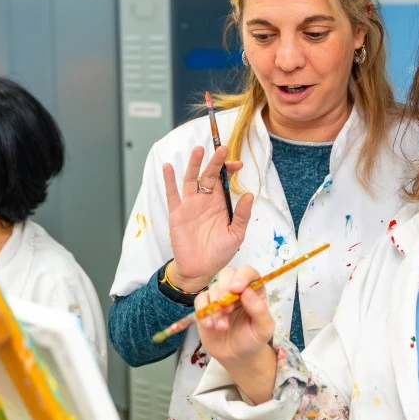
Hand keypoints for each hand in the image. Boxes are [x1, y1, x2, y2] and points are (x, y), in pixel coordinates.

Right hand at [163, 146, 254, 291]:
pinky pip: (172, 194)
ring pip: (191, 180)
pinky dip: (169, 180)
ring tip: (198, 150)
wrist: (200, 270)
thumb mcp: (236, 234)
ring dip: (194, 165)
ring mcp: (190, 205)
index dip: (230, 170)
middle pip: (209, 176)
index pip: (224, 181)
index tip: (238, 164)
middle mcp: (205, 200)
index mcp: (220, 204)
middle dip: (215, 162)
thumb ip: (242, 215)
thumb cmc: (219, 252)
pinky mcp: (177, 213)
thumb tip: (250, 194)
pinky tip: (168, 166)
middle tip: (222, 149)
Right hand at [195, 266, 277, 402]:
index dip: (242, 276)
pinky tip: (210, 325)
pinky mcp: (206, 306)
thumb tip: (247, 292)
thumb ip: (259, 310)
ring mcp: (219, 296)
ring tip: (222, 327)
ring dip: (216, 308)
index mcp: (254, 289)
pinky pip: (200, 300)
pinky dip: (203, 311)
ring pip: (213, 289)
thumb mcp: (263, 328)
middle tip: (227, 309)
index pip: (248, 272)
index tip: (236, 289)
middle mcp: (236, 289)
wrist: (237, 356)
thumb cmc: (254, 339)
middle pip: (227, 274)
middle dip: (224, 289)